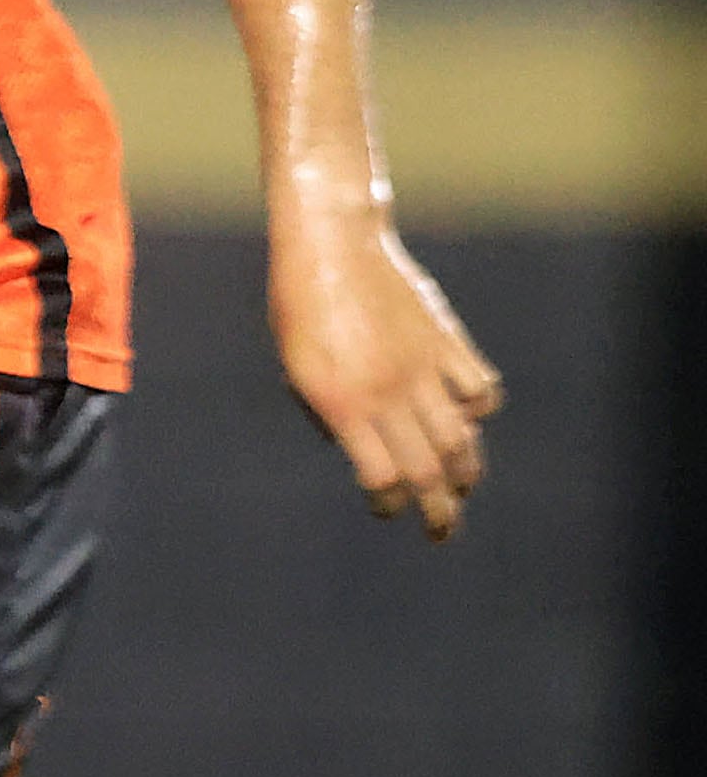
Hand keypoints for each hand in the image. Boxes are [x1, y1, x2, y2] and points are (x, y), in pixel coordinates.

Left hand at [267, 207, 500, 539]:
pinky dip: (478, 411)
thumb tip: (351, 446)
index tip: (385, 508)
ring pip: (462, 438)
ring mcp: (424, 368)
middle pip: (429, 471)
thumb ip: (323, 411)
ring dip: (466, 472)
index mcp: (344, 404)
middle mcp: (389, 393)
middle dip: (439, 511)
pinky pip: (480, 391)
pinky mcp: (447, 343)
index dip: (388, 503)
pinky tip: (467, 418)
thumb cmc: (299, 305)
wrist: (332, 244)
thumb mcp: (295, 365)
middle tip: (440, 532)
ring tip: (461, 489)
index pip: (383, 479)